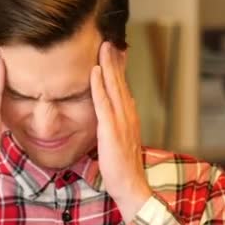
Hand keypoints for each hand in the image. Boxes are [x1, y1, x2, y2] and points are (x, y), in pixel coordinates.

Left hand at [90, 42, 151, 223]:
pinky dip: (99, 85)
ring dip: (108, 65)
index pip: (123, 86)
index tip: (113, 50)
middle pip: (120, 81)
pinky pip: (103, 103)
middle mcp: (128, 114)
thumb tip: (116, 106)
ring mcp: (121, 121)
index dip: (118, 67)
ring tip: (103, 46)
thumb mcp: (121, 138)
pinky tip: (94, 71)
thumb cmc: (123, 165)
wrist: (130, 185)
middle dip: (114, 59)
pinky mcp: (110, 129)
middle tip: (108, 39)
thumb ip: (118, 121)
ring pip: (113, 87)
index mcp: (129, 115)